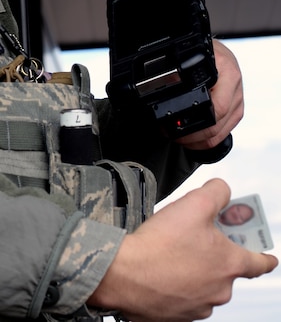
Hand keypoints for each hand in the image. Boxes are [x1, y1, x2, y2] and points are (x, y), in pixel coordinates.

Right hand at [87, 179, 277, 320]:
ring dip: (195, 269)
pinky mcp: (175, 316)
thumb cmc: (161, 243)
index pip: (259, 263)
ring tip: (174, 253)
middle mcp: (218, 291)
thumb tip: (223, 191)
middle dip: (215, 254)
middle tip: (195, 238)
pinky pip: (183, 295)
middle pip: (225, 269)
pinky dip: (178, 283)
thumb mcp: (196, 203)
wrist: (123, 273)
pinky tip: (162, 269)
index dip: (265, 258)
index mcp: (229, 265)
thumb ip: (218, 192)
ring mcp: (197, 307)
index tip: (268, 258)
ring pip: (203, 283)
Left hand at [176, 39, 243, 149]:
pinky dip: (205, 141)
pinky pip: (223, 134)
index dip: (193, 126)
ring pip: (219, 135)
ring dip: (196, 141)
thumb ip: (184, 75)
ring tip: (178, 137)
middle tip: (169, 134)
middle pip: (216, 128)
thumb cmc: (205, 52)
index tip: (172, 128)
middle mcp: (236, 91)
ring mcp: (238, 103)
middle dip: (190, 137)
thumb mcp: (194, 57)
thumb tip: (168, 90)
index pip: (216, 110)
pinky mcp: (236, 112)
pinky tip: (193, 138)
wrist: (218, 50)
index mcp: (229, 75)